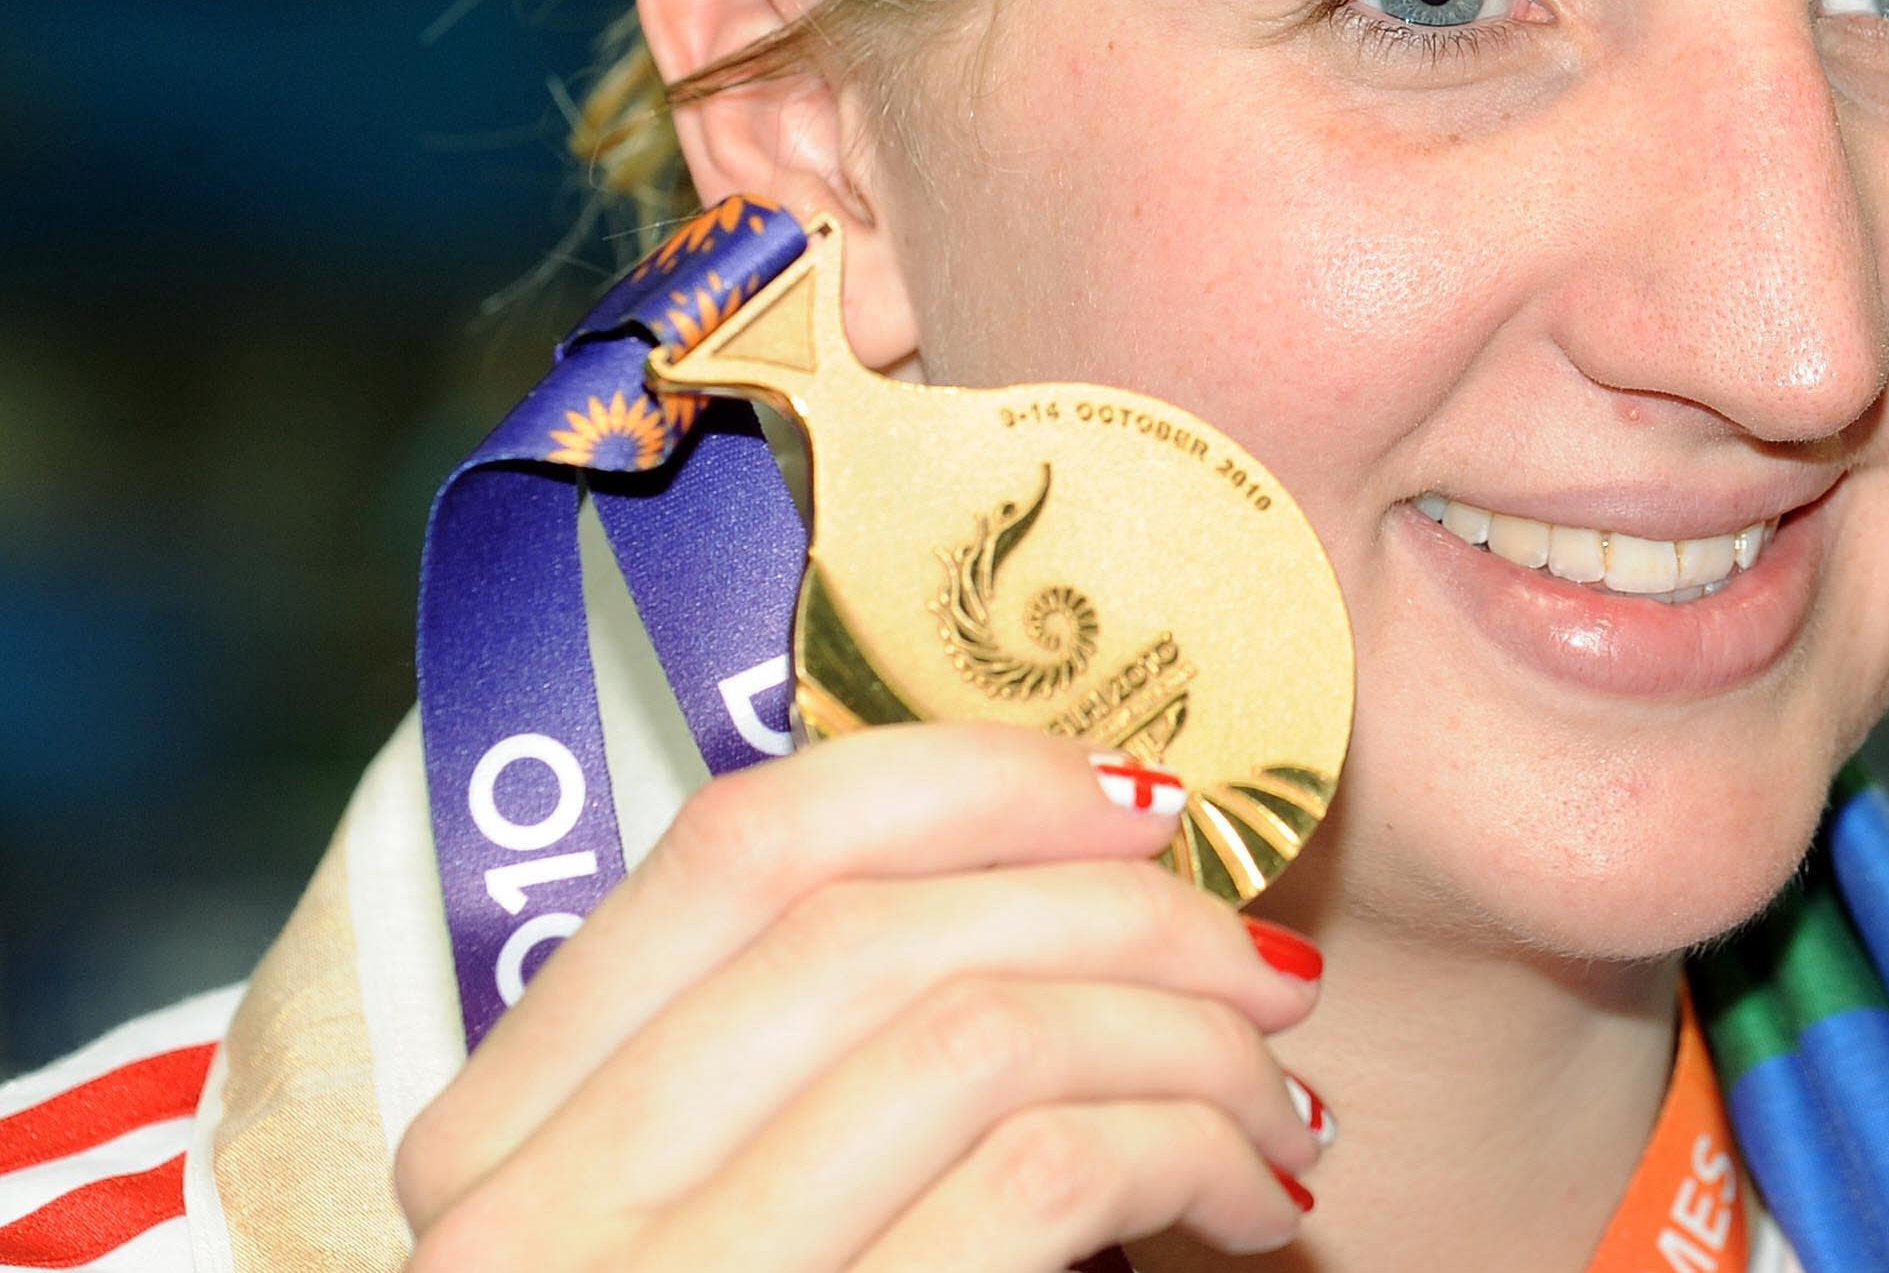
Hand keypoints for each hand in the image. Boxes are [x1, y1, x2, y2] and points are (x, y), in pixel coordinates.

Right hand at [395, 724, 1326, 1270]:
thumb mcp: (752, 1208)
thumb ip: (833, 1054)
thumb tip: (1087, 844)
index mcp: (500, 1141)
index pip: (736, 846)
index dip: (969, 778)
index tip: (1138, 802)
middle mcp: (526, 1225)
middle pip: (877, 927)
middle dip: (1122, 908)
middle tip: (1260, 957)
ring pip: (979, 1036)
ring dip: (1183, 1039)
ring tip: (1273, 1100)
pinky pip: (1047, 1172)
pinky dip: (1192, 1148)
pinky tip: (1249, 1201)